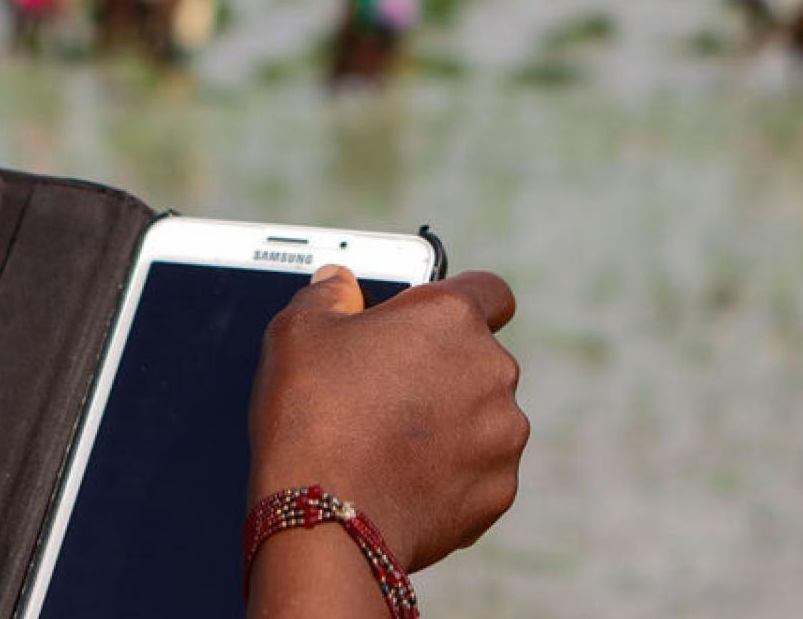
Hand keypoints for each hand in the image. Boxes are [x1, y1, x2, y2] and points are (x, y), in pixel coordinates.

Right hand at [249, 266, 528, 570]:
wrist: (327, 520)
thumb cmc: (311, 413)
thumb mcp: (299, 331)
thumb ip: (328, 294)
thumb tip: (339, 281)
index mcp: (451, 317)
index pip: (488, 290)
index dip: (457, 301)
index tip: (427, 320)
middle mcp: (493, 369)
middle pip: (478, 357)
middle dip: (442, 369)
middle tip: (385, 390)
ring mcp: (503, 434)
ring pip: (484, 416)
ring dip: (451, 422)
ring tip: (389, 443)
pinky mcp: (498, 490)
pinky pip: (480, 471)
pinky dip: (451, 473)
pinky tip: (403, 480)